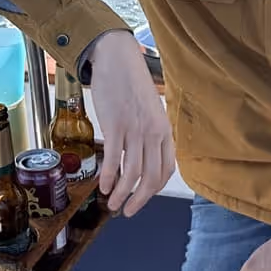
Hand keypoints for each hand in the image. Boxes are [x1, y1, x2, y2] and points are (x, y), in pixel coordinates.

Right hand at [88, 31, 175, 215]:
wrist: (118, 58)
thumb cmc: (131, 84)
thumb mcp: (149, 111)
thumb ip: (150, 133)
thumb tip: (143, 155)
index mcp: (164, 131)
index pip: (166, 170)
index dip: (154, 190)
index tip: (143, 198)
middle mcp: (154, 134)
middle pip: (150, 177)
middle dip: (139, 200)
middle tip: (128, 211)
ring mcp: (135, 130)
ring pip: (132, 174)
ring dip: (122, 194)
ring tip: (113, 203)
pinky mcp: (116, 126)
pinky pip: (115, 160)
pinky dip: (110, 178)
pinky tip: (104, 187)